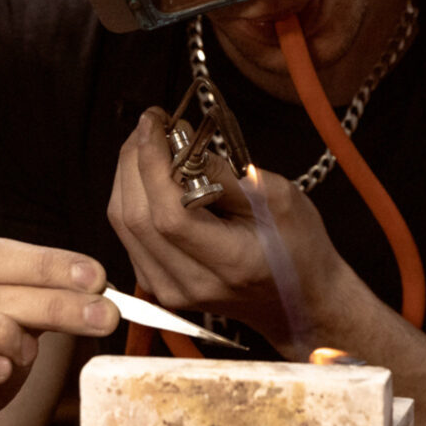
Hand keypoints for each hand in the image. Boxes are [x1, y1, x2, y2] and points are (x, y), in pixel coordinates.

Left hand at [107, 109, 346, 355]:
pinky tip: (152, 175)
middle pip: (134, 217)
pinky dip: (133, 196)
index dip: (152, 162)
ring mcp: (169, 290)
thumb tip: (183, 146)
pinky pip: (129, 235)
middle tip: (152, 125)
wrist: (301, 302)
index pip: (167, 213)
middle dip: (134, 160)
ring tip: (151, 143)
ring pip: (123, 224)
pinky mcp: (158, 285)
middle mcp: (190, 284)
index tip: (155, 122)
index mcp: (229, 263)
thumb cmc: (299, 249)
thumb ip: (228, 175)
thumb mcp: (279, 199)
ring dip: (129, 175)